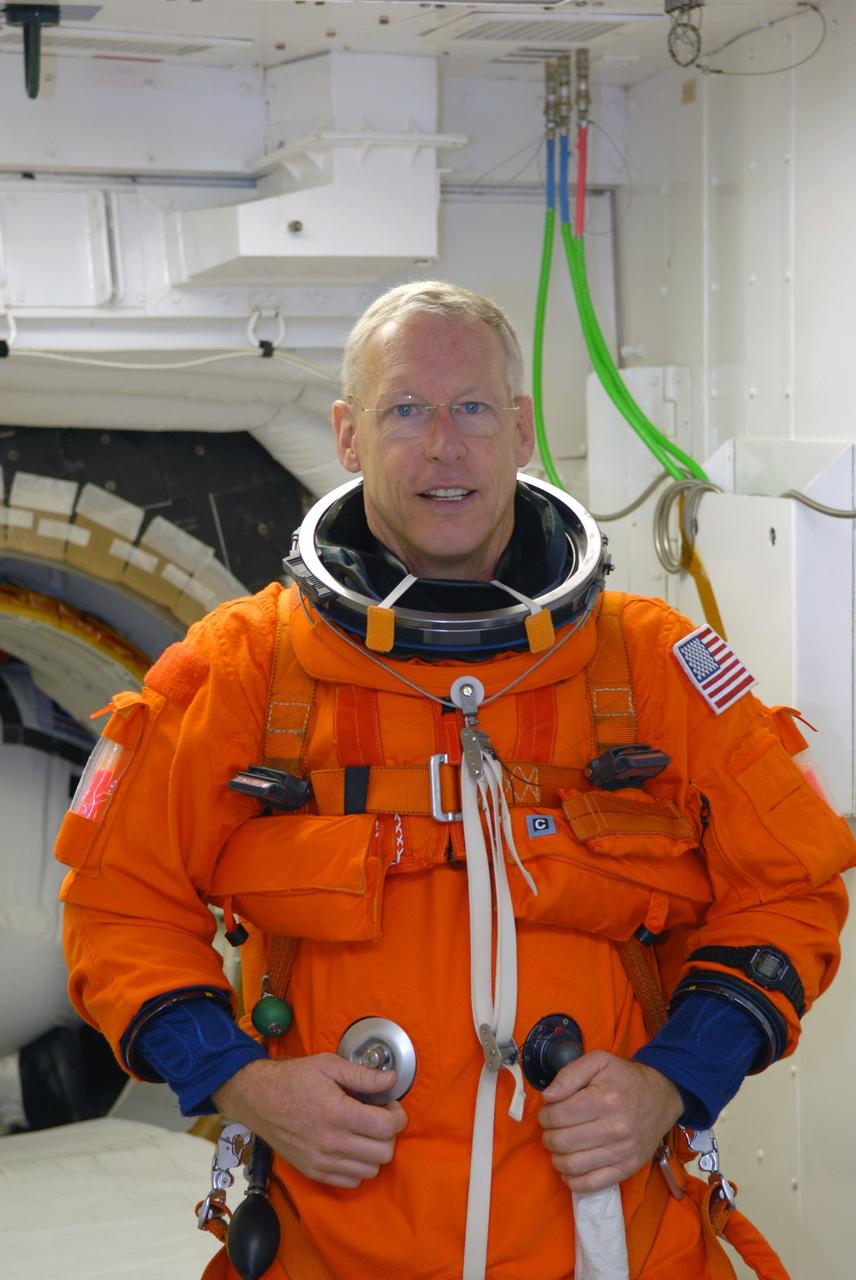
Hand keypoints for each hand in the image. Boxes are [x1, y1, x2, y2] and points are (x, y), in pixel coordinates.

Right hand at [212, 1054, 407, 1187]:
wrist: (257, 1099)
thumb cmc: (293, 1078)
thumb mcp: (328, 1065)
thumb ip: (363, 1075)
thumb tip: (392, 1080)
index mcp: (338, 1113)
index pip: (387, 1127)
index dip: (398, 1115)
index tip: (391, 1105)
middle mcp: (332, 1143)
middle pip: (384, 1153)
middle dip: (389, 1133)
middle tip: (379, 1117)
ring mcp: (321, 1162)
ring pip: (370, 1171)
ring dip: (374, 1152)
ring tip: (364, 1132)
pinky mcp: (313, 1172)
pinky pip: (350, 1181)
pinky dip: (358, 1167)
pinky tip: (351, 1146)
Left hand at [537, 1051, 682, 1193]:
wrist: (661, 1097)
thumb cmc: (625, 1078)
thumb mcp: (598, 1061)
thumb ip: (569, 1074)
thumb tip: (548, 1096)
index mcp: (605, 1099)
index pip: (558, 1116)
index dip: (545, 1115)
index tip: (548, 1113)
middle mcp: (615, 1128)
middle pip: (562, 1142)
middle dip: (548, 1136)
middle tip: (552, 1129)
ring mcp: (622, 1152)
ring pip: (573, 1165)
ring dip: (556, 1158)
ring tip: (560, 1146)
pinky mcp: (628, 1168)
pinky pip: (592, 1185)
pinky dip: (573, 1181)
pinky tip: (569, 1169)